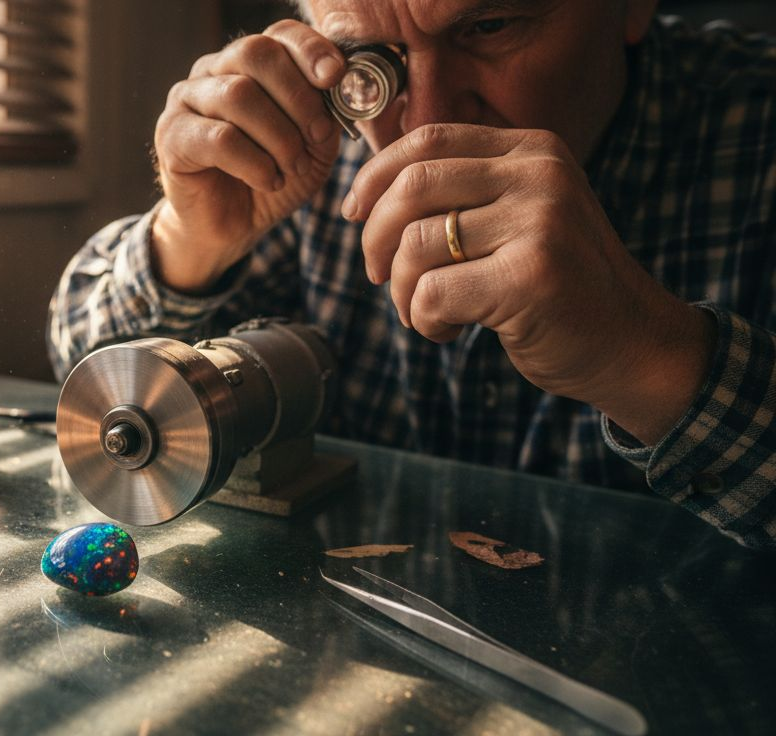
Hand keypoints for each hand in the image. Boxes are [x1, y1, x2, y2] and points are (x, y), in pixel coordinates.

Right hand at [151, 20, 345, 292]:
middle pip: (254, 54)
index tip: (334, 78)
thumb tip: (339, 86)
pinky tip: (268, 181)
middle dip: (297, 95)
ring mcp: (186, 101)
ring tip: (292, 167)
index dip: (310, 50)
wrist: (229, 228)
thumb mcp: (313, 147)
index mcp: (248, 65)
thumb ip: (326, 113)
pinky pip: (220, 138)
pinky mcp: (171, 137)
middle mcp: (212, 72)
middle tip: (318, 135)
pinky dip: (255, 163)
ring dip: (278, 136)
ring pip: (238, 95)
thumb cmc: (270, 179)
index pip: (278, 35)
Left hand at [346, 123, 714, 442]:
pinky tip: (449, 331)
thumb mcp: (518, 217)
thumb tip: (365, 195)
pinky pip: (431, 292)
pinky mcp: (530, 276)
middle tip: (378, 275)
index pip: (427, 140)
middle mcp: (540, 174)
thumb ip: (463, 194)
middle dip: (375, 237)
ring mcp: (540, 221)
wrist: (632, 344)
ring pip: (415, 245)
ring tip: (426, 312)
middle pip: (412, 187)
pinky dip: (423, 320)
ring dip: (401, 291)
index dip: (375, 177)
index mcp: (533, 150)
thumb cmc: (557, 286)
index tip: (354, 214)